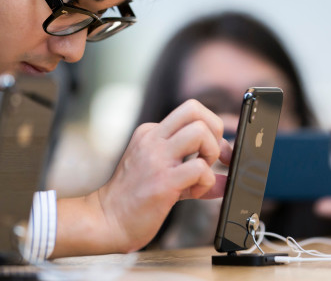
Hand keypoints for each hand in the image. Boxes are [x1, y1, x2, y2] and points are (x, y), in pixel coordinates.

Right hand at [51, 99, 232, 256]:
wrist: (106, 221)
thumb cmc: (133, 199)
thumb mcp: (163, 175)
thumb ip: (194, 174)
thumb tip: (224, 181)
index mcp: (151, 133)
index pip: (190, 111)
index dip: (211, 128)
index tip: (215, 151)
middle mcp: (153, 140)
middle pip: (194, 109)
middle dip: (215, 131)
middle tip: (211, 157)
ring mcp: (156, 159)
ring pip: (200, 132)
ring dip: (211, 153)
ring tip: (202, 174)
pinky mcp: (163, 182)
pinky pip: (200, 169)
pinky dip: (206, 182)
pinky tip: (195, 193)